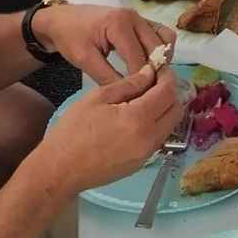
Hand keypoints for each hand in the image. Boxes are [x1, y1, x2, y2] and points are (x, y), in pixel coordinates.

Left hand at [33, 3, 176, 82]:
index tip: (141, 98)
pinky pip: (161, 33)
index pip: (139, 58)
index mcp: (119, 24)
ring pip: (165, 39)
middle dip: (155, 71)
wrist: (61, 19)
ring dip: (162, 59)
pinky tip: (151, 64)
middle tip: (148, 91)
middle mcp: (134, 17)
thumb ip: (108, 77)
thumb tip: (129, 96)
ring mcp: (140, 17)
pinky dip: (161, 49)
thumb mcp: (85, 60)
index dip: (142, 80)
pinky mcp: (141, 20)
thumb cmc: (70, 37)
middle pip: (157, 48)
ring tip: (151, 77)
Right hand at [39, 63, 185, 194]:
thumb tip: (149, 73)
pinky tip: (137, 118)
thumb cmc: (73, 131)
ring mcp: (148, 153)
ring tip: (145, 98)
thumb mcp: (98, 98)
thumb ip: (129, 84)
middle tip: (153, 81)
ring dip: (165, 108)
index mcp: (138, 118)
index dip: (167, 76)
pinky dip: (156, 124)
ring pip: (170, 125)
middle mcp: (150, 138)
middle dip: (170, 92)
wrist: (61, 170)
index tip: (158, 67)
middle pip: (176, 109)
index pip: (168, 92)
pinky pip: (159, 138)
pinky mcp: (142, 163)